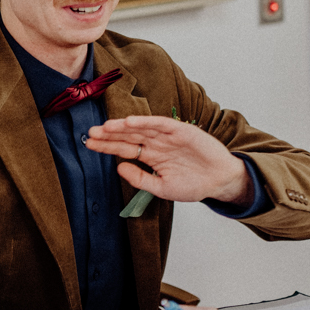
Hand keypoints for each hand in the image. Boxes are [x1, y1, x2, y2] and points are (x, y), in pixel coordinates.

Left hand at [85, 115, 251, 205]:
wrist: (220, 181)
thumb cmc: (194, 184)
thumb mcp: (162, 188)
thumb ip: (140, 179)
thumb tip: (118, 168)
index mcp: (151, 156)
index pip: (124, 148)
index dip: (107, 146)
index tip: (89, 143)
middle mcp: (156, 144)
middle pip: (128, 136)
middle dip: (109, 135)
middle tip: (90, 133)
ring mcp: (167, 136)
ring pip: (141, 128)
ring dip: (123, 126)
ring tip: (105, 127)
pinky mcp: (180, 130)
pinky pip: (160, 124)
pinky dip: (145, 122)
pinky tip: (130, 122)